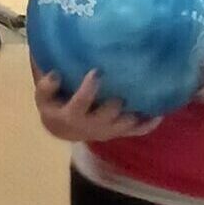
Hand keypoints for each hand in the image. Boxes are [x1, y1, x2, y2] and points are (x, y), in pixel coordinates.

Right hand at [32, 69, 158, 143]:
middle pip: (106, 117)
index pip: (79, 104)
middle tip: (123, 89)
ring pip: (123, 126)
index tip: (96, 72)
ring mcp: (106, 131)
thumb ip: (46, 86)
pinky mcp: (118, 132)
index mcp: (70, 116)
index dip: (88, 89)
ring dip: (133, 114)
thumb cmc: (55, 106)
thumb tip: (55, 74)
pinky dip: (149, 124)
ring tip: (147, 97)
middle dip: (115, 104)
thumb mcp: (43, 97)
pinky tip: (159, 112)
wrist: (63, 130)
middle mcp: (90, 126)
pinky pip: (137, 131)